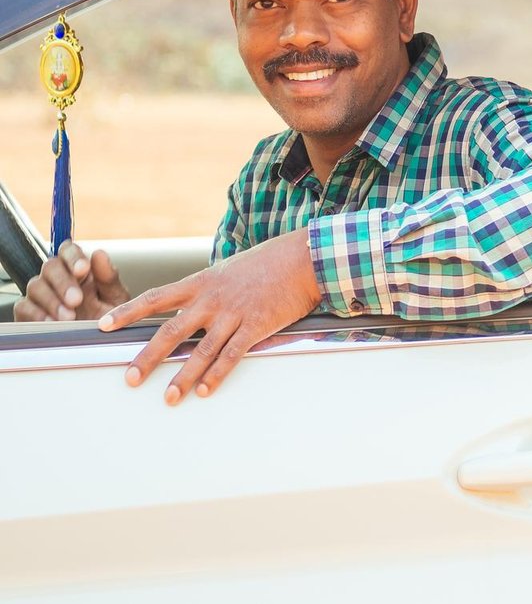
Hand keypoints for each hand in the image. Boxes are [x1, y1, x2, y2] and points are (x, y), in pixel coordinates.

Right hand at [14, 241, 129, 322]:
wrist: (100, 345)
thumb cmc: (109, 317)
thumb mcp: (115, 298)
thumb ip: (108, 277)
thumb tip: (99, 253)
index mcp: (79, 269)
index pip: (68, 250)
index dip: (73, 256)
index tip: (83, 269)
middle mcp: (58, 278)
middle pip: (50, 267)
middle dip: (63, 283)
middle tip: (77, 300)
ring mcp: (42, 294)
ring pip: (36, 286)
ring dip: (52, 301)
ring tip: (69, 317)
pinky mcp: (29, 312)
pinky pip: (24, 307)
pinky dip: (37, 314)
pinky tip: (52, 323)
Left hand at [99, 228, 320, 404]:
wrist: (304, 258)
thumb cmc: (269, 263)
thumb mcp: (229, 269)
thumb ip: (209, 289)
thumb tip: (194, 305)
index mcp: (201, 282)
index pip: (155, 298)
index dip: (127, 311)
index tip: (102, 325)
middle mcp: (211, 299)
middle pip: (170, 331)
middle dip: (148, 357)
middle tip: (130, 379)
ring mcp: (233, 313)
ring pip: (201, 350)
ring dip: (183, 376)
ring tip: (169, 398)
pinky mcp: (256, 325)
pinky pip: (232, 355)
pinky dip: (217, 375)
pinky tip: (204, 390)